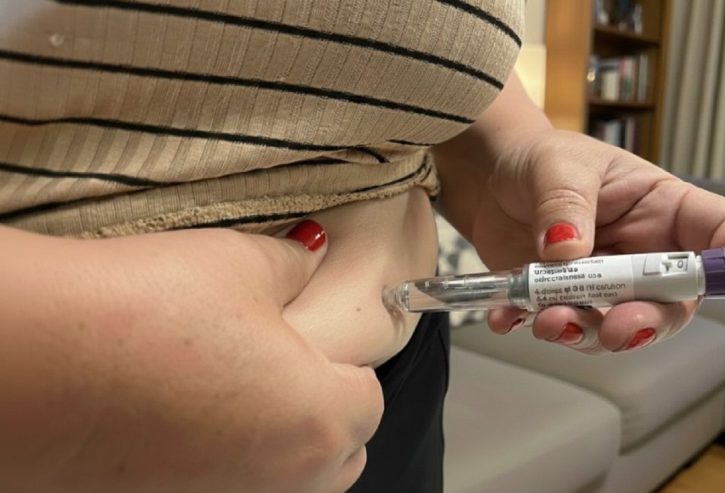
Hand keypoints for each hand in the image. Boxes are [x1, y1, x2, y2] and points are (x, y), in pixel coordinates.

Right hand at [0, 222, 381, 492]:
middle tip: (284, 362)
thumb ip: (292, 264)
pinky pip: (223, 486)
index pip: (367, 400)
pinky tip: (183, 414)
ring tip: (234, 387)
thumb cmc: (143, 311)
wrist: (27, 362)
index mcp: (316, 420)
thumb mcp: (238, 264)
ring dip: (277, 440)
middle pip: (337, 454)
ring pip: (283, 479)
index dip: (347, 362)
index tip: (319, 338)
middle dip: (324, 410)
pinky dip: (223, 458)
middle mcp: (280, 479)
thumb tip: (312, 255)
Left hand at [472, 129, 724, 352]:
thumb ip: (564, 204)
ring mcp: (600, 285)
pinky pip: (555, 325)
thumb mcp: (556, 167)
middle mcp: (640, 256)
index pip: (719, 233)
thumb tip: (567, 250)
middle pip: (668, 303)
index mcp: (662, 210)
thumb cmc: (539, 161)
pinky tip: (504, 318)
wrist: (489, 178)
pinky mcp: (559, 301)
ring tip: (548, 321)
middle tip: (616, 328)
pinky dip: (529, 326)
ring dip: (584, 332)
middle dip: (645, 322)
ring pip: (611, 325)